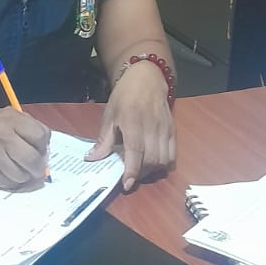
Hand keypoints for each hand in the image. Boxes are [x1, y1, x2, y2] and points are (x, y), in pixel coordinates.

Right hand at [0, 108, 50, 189]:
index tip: (40, 148)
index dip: (43, 145)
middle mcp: (0, 136)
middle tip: (37, 167)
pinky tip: (8, 171)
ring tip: (19, 168)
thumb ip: (31, 129)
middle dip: (39, 166)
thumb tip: (46, 153)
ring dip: (25, 175)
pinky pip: (9, 183)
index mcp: (10, 119)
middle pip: (32, 159)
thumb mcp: (11, 117)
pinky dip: (13, 181)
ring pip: (21, 175)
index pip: (40, 136)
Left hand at [86, 60, 174, 190]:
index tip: (127, 185)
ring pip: (163, 160)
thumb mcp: (109, 115)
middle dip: (140, 174)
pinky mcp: (172, 131)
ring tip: (141, 171)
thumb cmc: (124, 97)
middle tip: (130, 177)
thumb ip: (104, 140)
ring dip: (152, 172)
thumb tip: (92, 159)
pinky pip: (172, 155)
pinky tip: (154, 165)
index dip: (132, 171)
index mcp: (133, 122)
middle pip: (151, 160)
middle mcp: (151, 127)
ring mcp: (164, 129)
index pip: (135, 151)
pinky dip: (164, 165)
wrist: (147, 79)